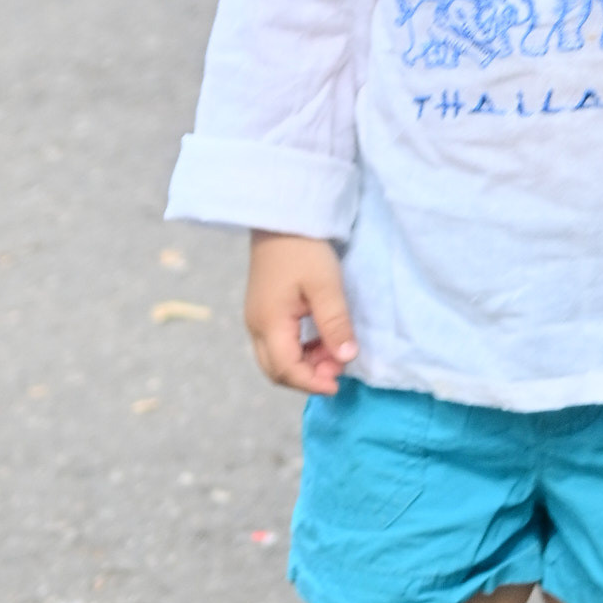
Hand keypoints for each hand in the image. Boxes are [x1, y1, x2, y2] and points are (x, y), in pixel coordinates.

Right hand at [245, 231, 357, 395]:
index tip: (339, 385)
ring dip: (304, 364)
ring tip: (333, 351)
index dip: (312, 383)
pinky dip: (299, 351)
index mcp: (269, 323)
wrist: (281, 217)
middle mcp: (256, 326)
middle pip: (276, 370)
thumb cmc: (304, 249)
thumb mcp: (326, 287)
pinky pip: (278, 344)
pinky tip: (320, 339)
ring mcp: (257, 318)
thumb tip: (346, 359)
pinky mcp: (263, 310)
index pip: (286, 370)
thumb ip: (335, 325)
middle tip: (338, 368)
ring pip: (276, 358)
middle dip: (307, 377)